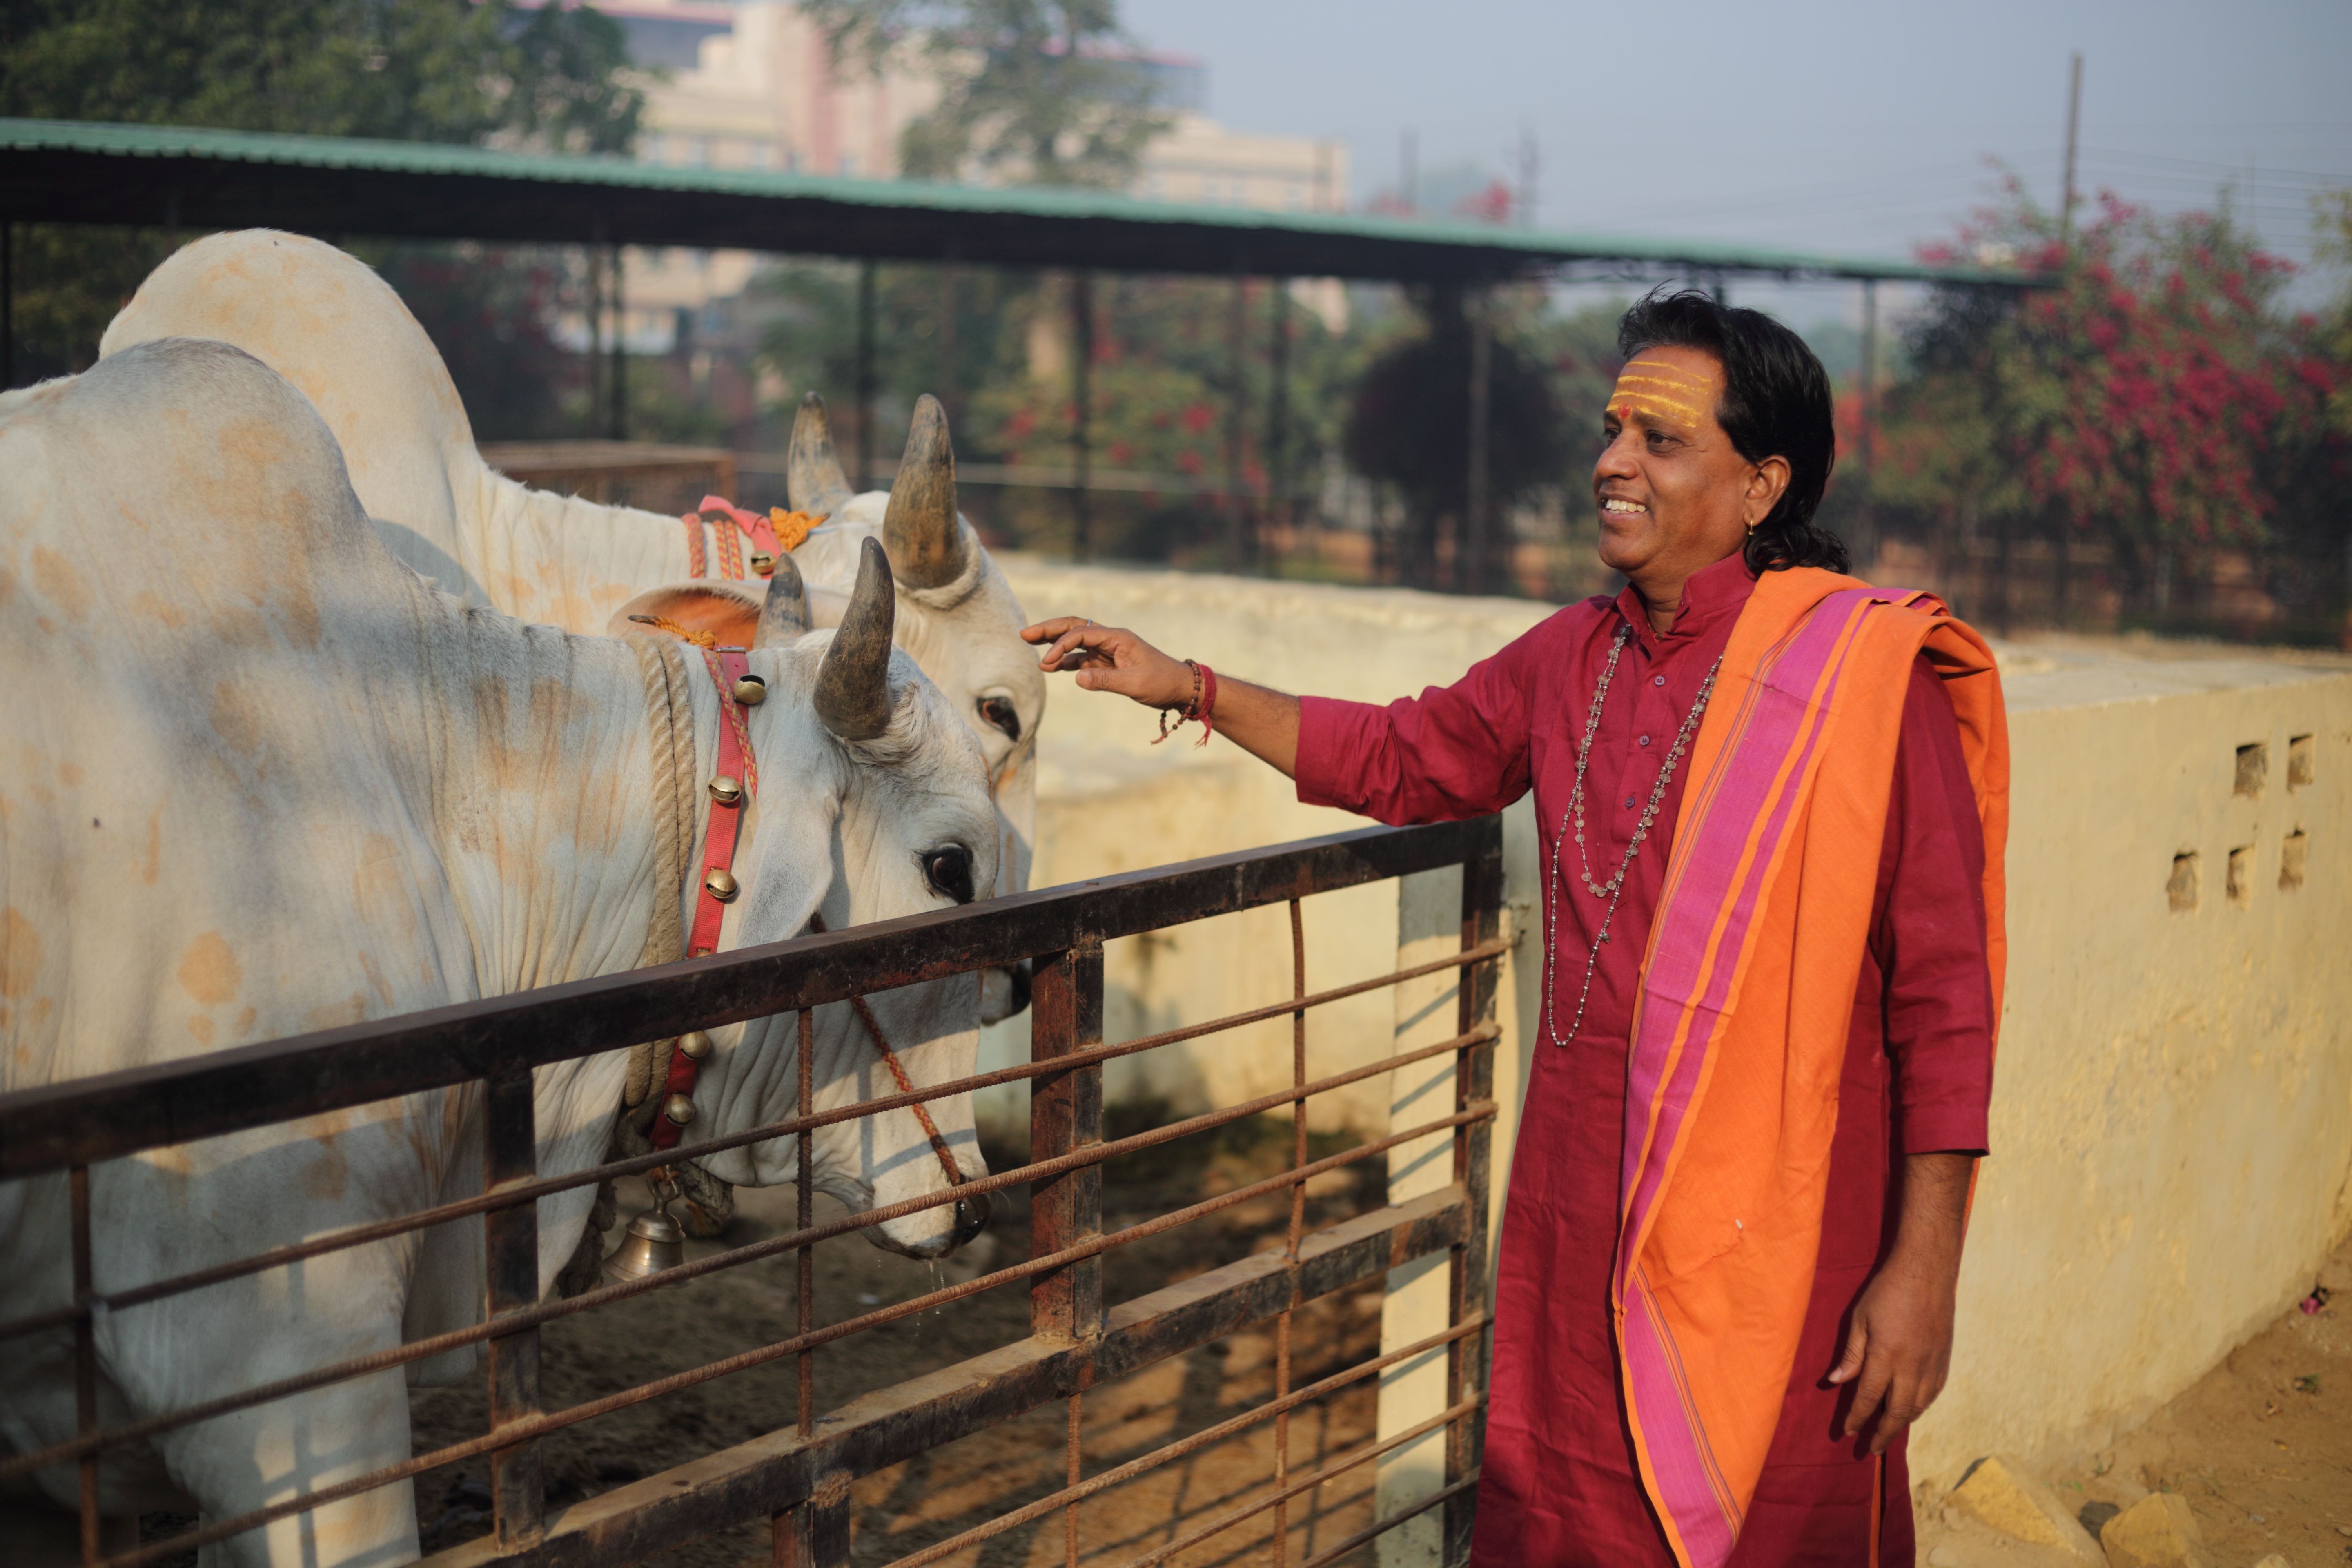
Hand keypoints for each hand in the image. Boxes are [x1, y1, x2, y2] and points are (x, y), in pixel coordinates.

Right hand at [1022, 617, 1196, 708]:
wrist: (1180, 688)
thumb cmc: (1161, 682)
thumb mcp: (1134, 683)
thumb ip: (1105, 680)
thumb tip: (1077, 678)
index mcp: (1118, 637)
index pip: (1081, 633)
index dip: (1060, 644)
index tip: (1047, 661)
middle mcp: (1111, 639)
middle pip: (1074, 627)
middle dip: (1049, 630)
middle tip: (1024, 635)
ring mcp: (1109, 650)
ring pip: (1076, 641)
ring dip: (1055, 645)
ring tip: (1032, 650)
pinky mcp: (1109, 662)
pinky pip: (1082, 658)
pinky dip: (1067, 661)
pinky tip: (1052, 668)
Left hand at [1825, 1248, 1958, 1454]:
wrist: (1926, 1271)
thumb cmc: (1887, 1290)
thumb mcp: (1859, 1318)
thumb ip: (1851, 1353)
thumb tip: (1836, 1381)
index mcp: (1887, 1355)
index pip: (1868, 1397)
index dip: (1857, 1418)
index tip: (1847, 1432)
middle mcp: (1913, 1366)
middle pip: (1897, 1411)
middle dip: (1883, 1433)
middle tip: (1870, 1450)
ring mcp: (1932, 1364)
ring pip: (1918, 1406)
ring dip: (1902, 1423)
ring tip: (1887, 1432)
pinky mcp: (1945, 1359)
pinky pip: (1933, 1393)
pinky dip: (1920, 1407)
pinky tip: (1911, 1410)